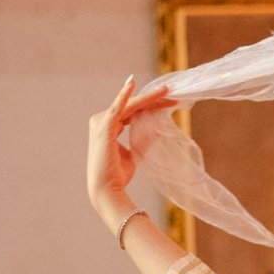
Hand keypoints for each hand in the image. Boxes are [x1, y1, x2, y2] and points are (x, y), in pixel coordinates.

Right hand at [86, 76, 175, 228]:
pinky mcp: (104, 126)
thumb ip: (143, 140)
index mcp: (108, 127)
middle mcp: (102, 122)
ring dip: (148, 97)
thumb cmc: (118, 176)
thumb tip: (157, 130)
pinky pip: (117, 108)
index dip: (150, 106)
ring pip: (130, 105)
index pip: (131, 112)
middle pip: (132, 107)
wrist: (108, 190)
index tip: (168, 102)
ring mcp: (101, 123)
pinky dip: (124, 95)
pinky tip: (132, 83)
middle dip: (153, 100)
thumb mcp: (134, 154)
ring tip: (165, 91)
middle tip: (171, 93)